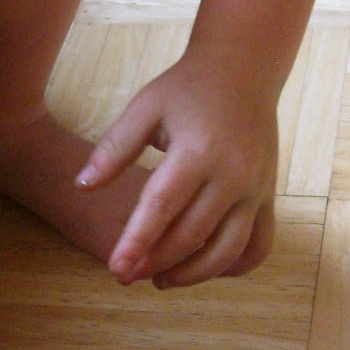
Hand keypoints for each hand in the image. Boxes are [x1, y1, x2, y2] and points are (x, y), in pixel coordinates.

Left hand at [75, 54, 278, 288]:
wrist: (243, 70)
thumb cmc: (186, 88)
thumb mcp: (144, 108)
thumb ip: (113, 149)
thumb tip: (81, 186)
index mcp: (198, 151)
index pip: (161, 207)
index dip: (137, 242)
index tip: (115, 268)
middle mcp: (233, 174)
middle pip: (192, 235)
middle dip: (156, 262)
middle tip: (126, 276)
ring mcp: (256, 188)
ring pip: (228, 250)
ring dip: (194, 274)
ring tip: (161, 280)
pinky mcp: (268, 195)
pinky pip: (259, 244)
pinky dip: (236, 267)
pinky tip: (205, 269)